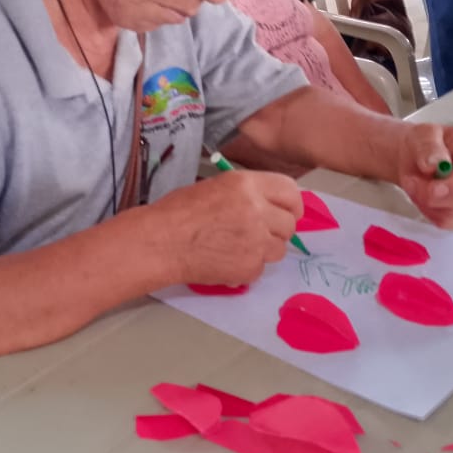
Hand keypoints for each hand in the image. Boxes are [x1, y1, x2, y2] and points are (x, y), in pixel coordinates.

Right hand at [151, 170, 300, 285]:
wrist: (161, 242)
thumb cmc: (179, 212)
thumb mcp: (217, 186)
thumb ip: (248, 193)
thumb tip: (271, 204)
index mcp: (247, 184)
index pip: (290, 191)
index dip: (291, 205)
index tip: (286, 212)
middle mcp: (257, 210)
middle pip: (289, 224)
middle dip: (277, 230)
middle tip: (256, 233)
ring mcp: (256, 240)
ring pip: (279, 249)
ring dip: (264, 250)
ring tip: (236, 246)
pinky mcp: (250, 266)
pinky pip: (261, 268)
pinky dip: (248, 266)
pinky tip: (226, 259)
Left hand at [396, 124, 452, 228]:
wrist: (417, 158)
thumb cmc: (424, 143)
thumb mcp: (422, 134)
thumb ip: (428, 146)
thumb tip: (435, 164)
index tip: (433, 189)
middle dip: (435, 195)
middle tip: (411, 182)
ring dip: (428, 204)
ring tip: (414, 185)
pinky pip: (449, 222)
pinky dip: (429, 212)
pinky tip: (422, 196)